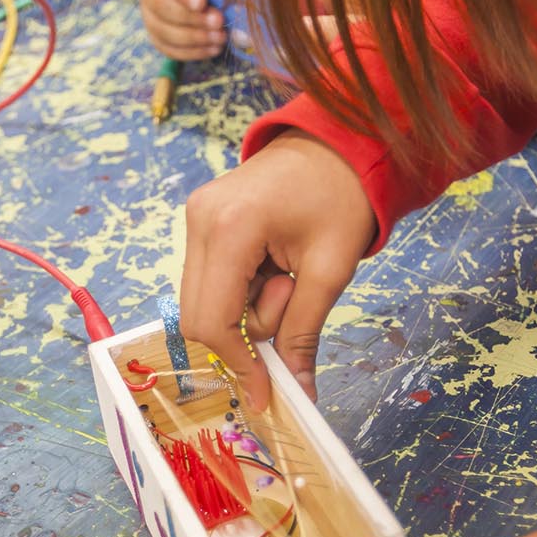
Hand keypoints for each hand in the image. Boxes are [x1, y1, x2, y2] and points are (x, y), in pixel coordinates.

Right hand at [137, 0, 232, 60]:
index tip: (201, 3)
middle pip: (158, 3)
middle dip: (190, 17)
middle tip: (218, 22)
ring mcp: (147, 6)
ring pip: (160, 28)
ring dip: (192, 37)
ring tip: (219, 38)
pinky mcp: (153, 28)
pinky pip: (165, 45)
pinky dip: (189, 51)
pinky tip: (212, 49)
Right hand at [179, 131, 375, 410]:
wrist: (337, 144)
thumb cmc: (342, 198)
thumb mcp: (331, 270)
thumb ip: (305, 332)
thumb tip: (297, 391)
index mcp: (230, 229)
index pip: (212, 320)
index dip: (238, 362)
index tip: (267, 390)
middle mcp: (199, 221)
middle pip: (198, 315)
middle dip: (245, 330)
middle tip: (292, 298)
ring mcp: (195, 218)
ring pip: (203, 301)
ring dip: (247, 308)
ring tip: (288, 275)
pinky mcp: (200, 220)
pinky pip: (210, 280)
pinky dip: (242, 290)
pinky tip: (273, 266)